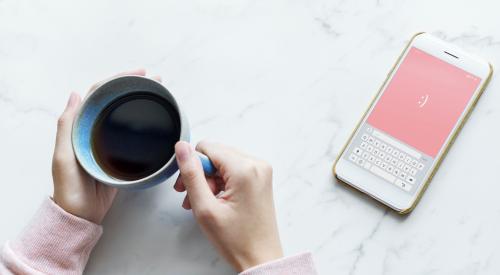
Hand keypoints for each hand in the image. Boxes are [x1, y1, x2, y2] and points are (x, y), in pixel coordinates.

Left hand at [52, 69, 159, 223]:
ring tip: (161, 94)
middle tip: (156, 81)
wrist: (82, 214)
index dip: (118, 79)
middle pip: (116, 101)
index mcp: (82, 126)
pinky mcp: (121, 154)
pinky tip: (156, 121)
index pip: (100, 95)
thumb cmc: (70, 186)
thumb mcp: (64, 156)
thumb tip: (76, 94)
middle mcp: (96, 129)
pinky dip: (144, 124)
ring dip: (141, 102)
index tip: (139, 73)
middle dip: (135, 87)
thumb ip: (67, 126)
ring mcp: (109, 141)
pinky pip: (133, 133)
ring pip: (126, 115)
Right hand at [174, 141, 282, 270]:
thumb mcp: (205, 208)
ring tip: (204, 203)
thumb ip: (191, 174)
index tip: (187, 187)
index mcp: (245, 169)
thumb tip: (182, 148)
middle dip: (200, 174)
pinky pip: (234, 169)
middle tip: (193, 197)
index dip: (192, 166)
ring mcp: (261, 171)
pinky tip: (215, 200)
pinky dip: (221, 182)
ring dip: (209, 179)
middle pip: (216, 153)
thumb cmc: (237, 240)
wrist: (260, 257)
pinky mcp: (260, 178)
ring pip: (223, 162)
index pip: (207, 147)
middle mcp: (257, 165)